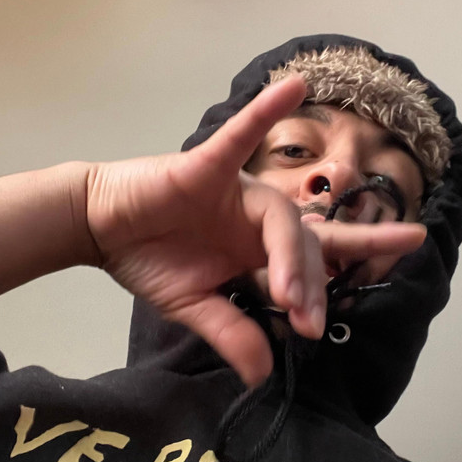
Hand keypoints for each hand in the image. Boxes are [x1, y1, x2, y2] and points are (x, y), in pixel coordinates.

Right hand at [86, 77, 425, 385]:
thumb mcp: (195, 306)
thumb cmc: (149, 259)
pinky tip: (295, 85)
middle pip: (308, 243)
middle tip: (310, 321)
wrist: (103, 228)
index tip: (359, 296)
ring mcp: (236, 191)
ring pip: (280, 217)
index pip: (316, 260)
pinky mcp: (205, 165)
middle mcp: (258, 218)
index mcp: (258, 250)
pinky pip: (238, 135)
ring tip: (287, 291)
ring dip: (288, 255)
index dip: (348, 270)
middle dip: (312, 283)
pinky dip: (262, 112)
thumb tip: (263, 375)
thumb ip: (232, 331)